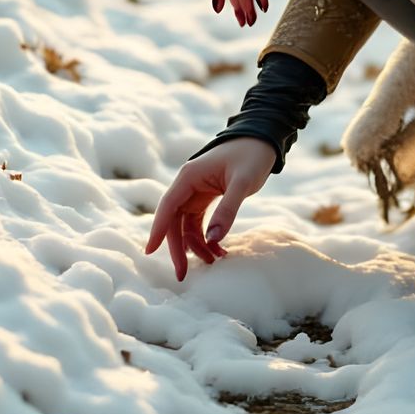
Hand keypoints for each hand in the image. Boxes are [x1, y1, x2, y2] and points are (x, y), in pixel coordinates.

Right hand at [144, 138, 275, 277]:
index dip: (158, 229)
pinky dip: (207, 238)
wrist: (264, 139)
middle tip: (183, 274)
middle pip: (176, 221)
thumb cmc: (252, 155)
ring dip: (197, 245)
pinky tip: (219, 251)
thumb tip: (212, 240)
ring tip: (214, 262)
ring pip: (187, 225)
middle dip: (179, 248)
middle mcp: (188, 185)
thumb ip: (228, 209)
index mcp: (189, 177)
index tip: (150, 251)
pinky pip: (200, 223)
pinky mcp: (207, 197)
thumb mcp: (243, 182)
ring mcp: (197, 192)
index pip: (168, 206)